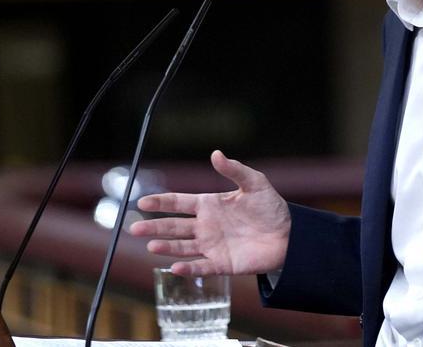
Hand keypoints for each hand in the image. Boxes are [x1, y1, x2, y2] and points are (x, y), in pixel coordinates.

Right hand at [129, 150, 290, 275]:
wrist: (289, 234)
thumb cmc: (270, 207)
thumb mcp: (255, 183)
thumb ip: (234, 170)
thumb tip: (216, 154)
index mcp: (209, 205)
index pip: (178, 203)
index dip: (161, 203)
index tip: (143, 202)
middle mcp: (205, 226)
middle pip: (173, 227)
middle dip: (154, 227)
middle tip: (133, 229)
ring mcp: (211, 246)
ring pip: (182, 247)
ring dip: (166, 248)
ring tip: (151, 246)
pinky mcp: (221, 264)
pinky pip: (201, 267)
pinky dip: (188, 269)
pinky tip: (176, 267)